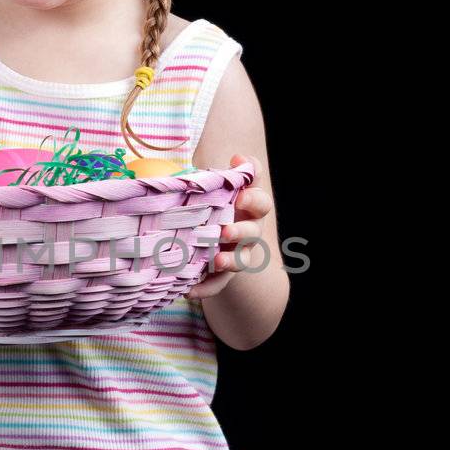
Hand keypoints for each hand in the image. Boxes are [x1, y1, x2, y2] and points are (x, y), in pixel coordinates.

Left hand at [189, 153, 274, 299]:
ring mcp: (239, 253)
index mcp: (250, 207)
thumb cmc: (216, 202)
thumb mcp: (221, 186)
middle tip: (225, 231)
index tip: (241, 196)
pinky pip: (218, 284)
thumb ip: (229, 173)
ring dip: (230, 261)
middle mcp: (249, 231)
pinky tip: (189, 290)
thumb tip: (238, 159)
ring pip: (242, 260)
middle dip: (241, 232)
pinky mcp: (224, 274)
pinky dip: (205, 288)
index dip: (253, 199)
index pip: (260, 201)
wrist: (210, 234)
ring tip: (216, 261)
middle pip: (253, 232)